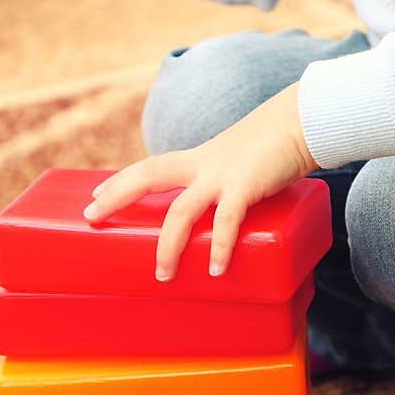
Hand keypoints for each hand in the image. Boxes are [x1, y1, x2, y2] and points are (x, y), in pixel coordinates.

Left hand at [83, 83, 318, 278]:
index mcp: (199, 160)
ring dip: (168, 244)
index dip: (120, 180)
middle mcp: (203, 165)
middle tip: (92, 215)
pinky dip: (219, 246)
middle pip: (148, 176)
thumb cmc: (275, 146)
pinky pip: (226, 221)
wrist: (303, 119)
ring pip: (181, 211)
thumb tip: (228, 222)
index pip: (149, 166)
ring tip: (162, 275)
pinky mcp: (246, 186)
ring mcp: (222, 175)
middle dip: (117, 194)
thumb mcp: (241, 163)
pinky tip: (214, 269)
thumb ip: (229, 187)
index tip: (95, 194)